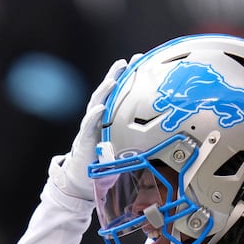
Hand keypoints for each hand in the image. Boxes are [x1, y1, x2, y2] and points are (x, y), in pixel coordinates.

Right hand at [48, 57, 130, 200]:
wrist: (81, 181)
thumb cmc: (102, 162)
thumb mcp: (122, 146)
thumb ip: (134, 135)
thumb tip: (161, 130)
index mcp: (107, 119)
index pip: (117, 94)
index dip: (127, 78)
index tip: (139, 62)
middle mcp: (97, 120)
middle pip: (106, 93)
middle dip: (115, 75)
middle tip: (126, 62)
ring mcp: (89, 129)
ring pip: (95, 105)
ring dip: (104, 91)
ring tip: (113, 79)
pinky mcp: (84, 143)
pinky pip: (88, 127)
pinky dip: (93, 116)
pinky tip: (99, 107)